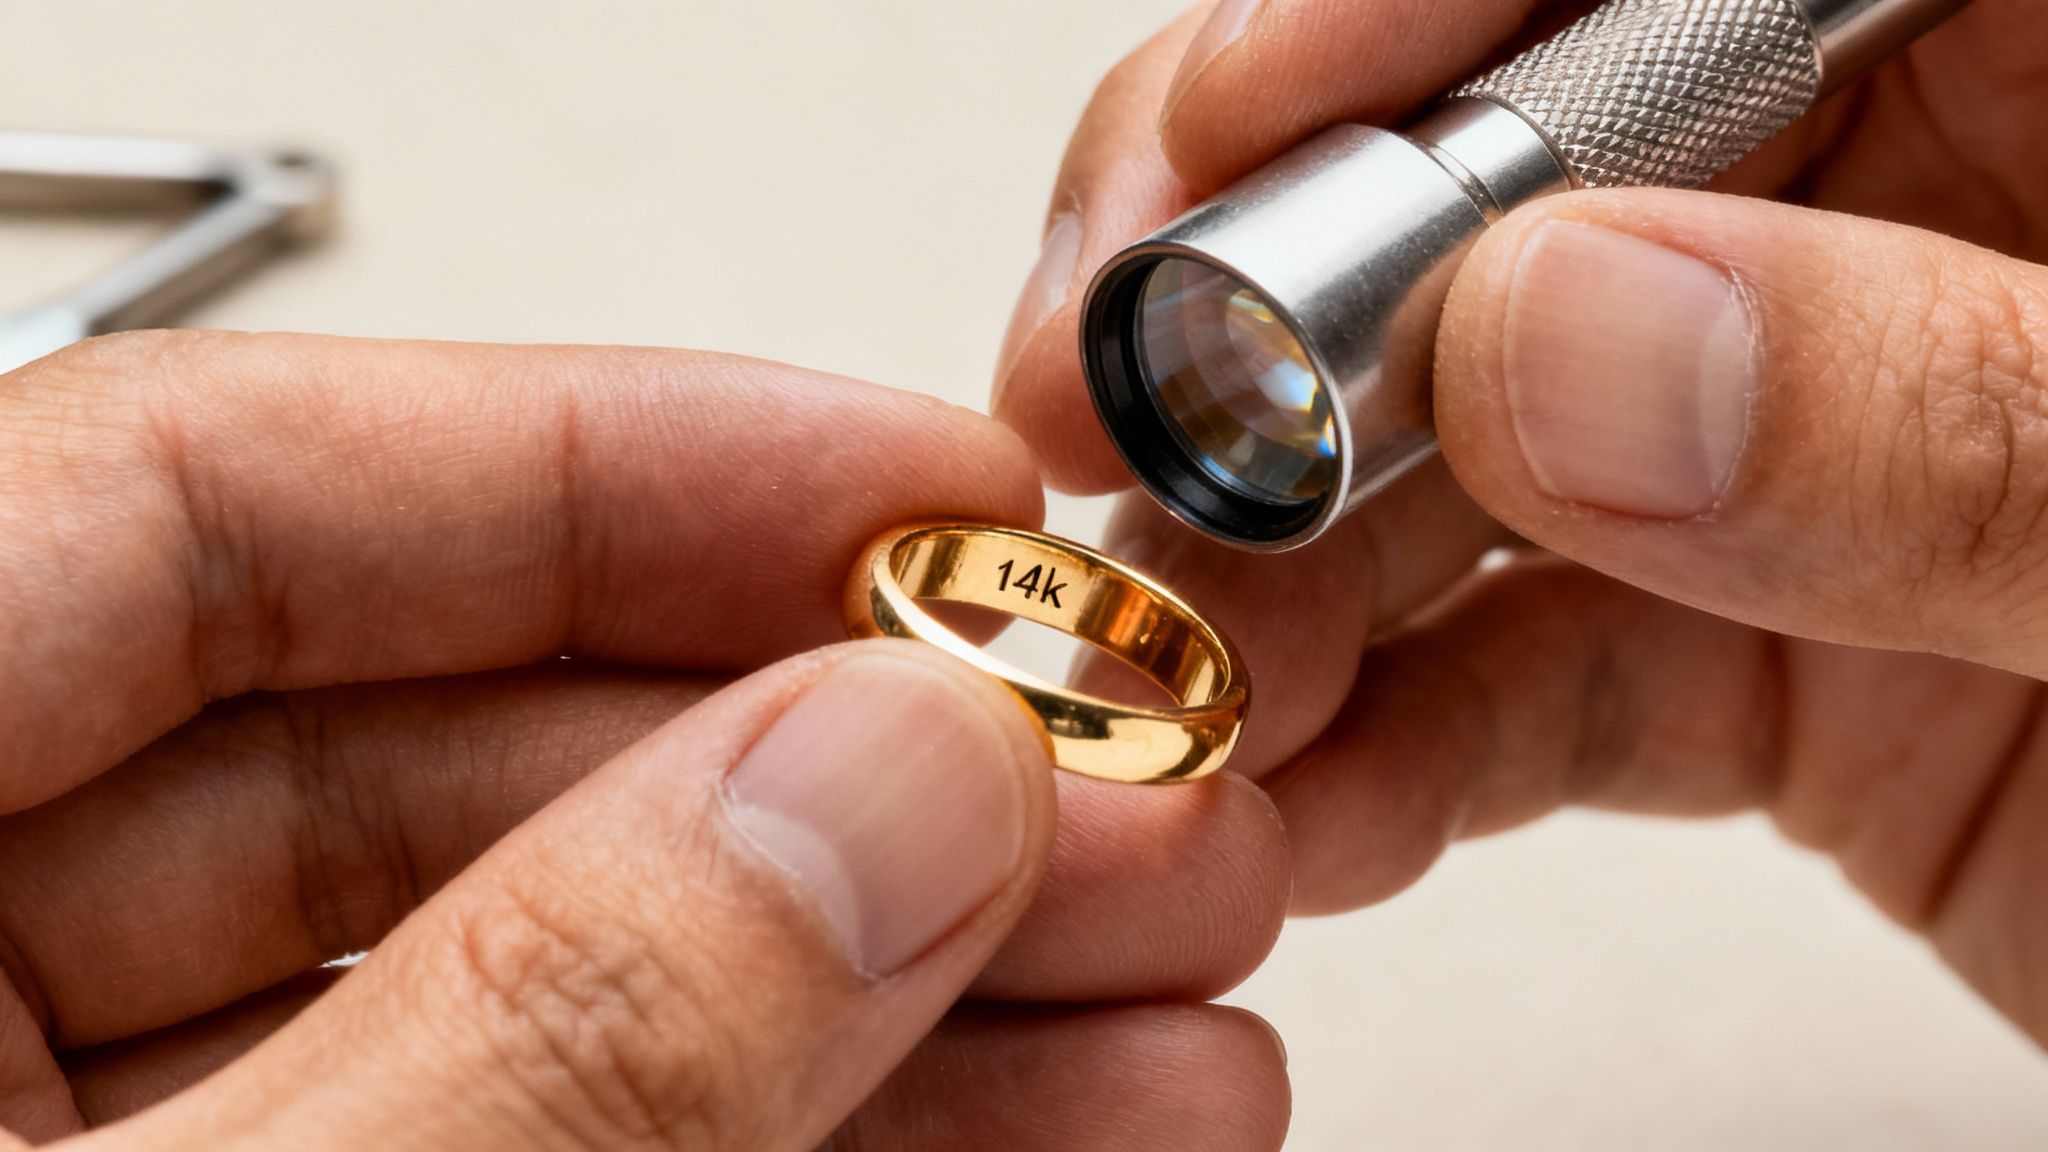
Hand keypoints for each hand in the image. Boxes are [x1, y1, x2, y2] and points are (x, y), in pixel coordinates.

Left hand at [0, 332, 1289, 1149]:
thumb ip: (541, 1029)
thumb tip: (875, 798)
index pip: (204, 494)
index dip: (606, 462)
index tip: (927, 494)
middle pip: (431, 748)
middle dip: (832, 773)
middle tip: (1123, 791)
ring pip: (533, 980)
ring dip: (876, 986)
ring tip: (1164, 1005)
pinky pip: (533, 1150)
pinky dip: (790, 1145)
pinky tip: (1026, 1136)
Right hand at [994, 0, 2047, 1046]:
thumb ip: (1970, 426)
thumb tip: (1571, 344)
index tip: (1226, 125)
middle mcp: (1943, 213)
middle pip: (1522, 177)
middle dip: (1290, 308)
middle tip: (1132, 424)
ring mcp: (1836, 438)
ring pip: (1480, 443)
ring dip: (1299, 563)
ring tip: (1192, 671)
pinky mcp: (1783, 650)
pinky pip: (1541, 664)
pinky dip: (1399, 744)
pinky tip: (1306, 801)